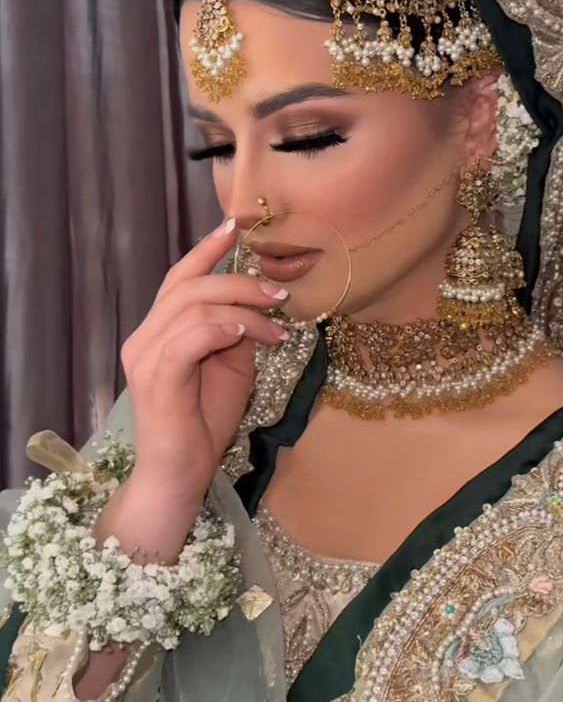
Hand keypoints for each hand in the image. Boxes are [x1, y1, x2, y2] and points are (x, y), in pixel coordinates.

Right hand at [119, 217, 287, 503]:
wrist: (179, 474)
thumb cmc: (203, 423)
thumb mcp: (230, 369)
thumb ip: (236, 335)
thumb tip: (257, 310)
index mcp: (159, 331)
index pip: (179, 278)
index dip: (206, 249)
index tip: (236, 226)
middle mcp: (145, 338)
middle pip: (189, 286)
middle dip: (239, 281)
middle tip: (279, 294)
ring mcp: (147, 357)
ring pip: (193, 307)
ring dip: (243, 311)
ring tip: (275, 330)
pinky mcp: (157, 379)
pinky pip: (188, 338)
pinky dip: (220, 329)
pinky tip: (245, 335)